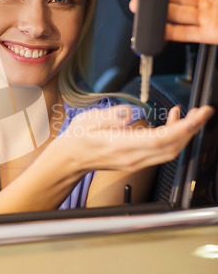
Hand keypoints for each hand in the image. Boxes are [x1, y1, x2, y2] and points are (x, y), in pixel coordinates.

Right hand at [62, 104, 213, 172]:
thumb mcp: (89, 120)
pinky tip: (173, 122)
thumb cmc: (79, 138)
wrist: (71, 159)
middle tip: (203, 111)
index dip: (182, 128)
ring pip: (170, 151)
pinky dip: (174, 138)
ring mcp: (136, 161)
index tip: (196, 116)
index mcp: (121, 145)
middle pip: (171, 147)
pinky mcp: (138, 161)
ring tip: (192, 115)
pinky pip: (162, 152)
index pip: (159, 139)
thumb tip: (130, 112)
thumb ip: (111, 116)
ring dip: (185, 134)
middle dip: (192, 130)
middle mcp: (133, 157)